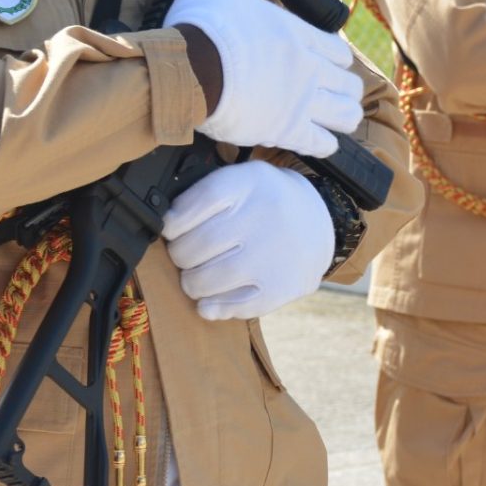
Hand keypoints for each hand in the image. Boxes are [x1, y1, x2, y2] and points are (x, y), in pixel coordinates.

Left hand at [161, 161, 333, 320]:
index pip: (193, 205)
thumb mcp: (243, 178)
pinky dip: (214, 307)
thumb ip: (205, 193)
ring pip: (207, 280)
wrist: (320, 221)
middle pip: (195, 246)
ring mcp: (271, 257)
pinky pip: (234, 306)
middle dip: (180, 255)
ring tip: (198, 276)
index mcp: (248, 184)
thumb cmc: (266, 201)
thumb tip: (165, 224)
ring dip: (192, 282)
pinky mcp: (279, 288)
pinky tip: (210, 300)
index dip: (173, 222)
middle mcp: (261, 218)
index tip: (173, 228)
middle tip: (186, 254)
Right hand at [164, 0, 362, 155]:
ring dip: (340, 118)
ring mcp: (301, 101)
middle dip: (342, 89)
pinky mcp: (286, 130)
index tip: (324, 63)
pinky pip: (322, 145)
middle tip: (327, 94)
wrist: (188, 70)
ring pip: (346, 115)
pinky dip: (323, 146)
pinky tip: (316, 143)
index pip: (336, 50)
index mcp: (297, 34)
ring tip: (328, 120)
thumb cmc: (202, 25)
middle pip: (350, 84)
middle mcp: (309, 68)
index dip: (334, 58)